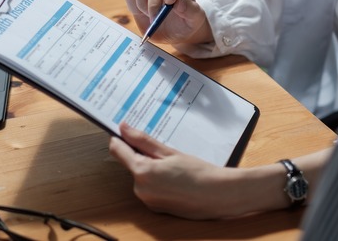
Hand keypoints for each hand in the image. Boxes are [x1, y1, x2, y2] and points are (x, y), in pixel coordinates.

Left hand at [109, 122, 252, 219]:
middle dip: (142, 154)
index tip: (124, 129)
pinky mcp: (155, 207)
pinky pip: (149, 187)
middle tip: (162, 148)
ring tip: (173, 164)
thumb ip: (143, 141)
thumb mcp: (169, 152)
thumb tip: (124, 129)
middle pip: (130, 163)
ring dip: (150, 167)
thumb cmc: (198, 173)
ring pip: (140, 175)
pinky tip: (174, 176)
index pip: (118, 150)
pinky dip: (156, 180)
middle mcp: (140, 189)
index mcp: (142, 172)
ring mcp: (147, 200)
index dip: (119, 137)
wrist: (219, 196)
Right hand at [125, 0, 211, 44]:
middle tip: (158, 17)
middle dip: (155, 1)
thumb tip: (178, 4)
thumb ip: (191, 10)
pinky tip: (145, 16)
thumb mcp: (196, 19)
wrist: (176, 34)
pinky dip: (135, 7)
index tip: (170, 1)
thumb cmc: (188, 22)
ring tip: (153, 18)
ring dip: (144, 4)